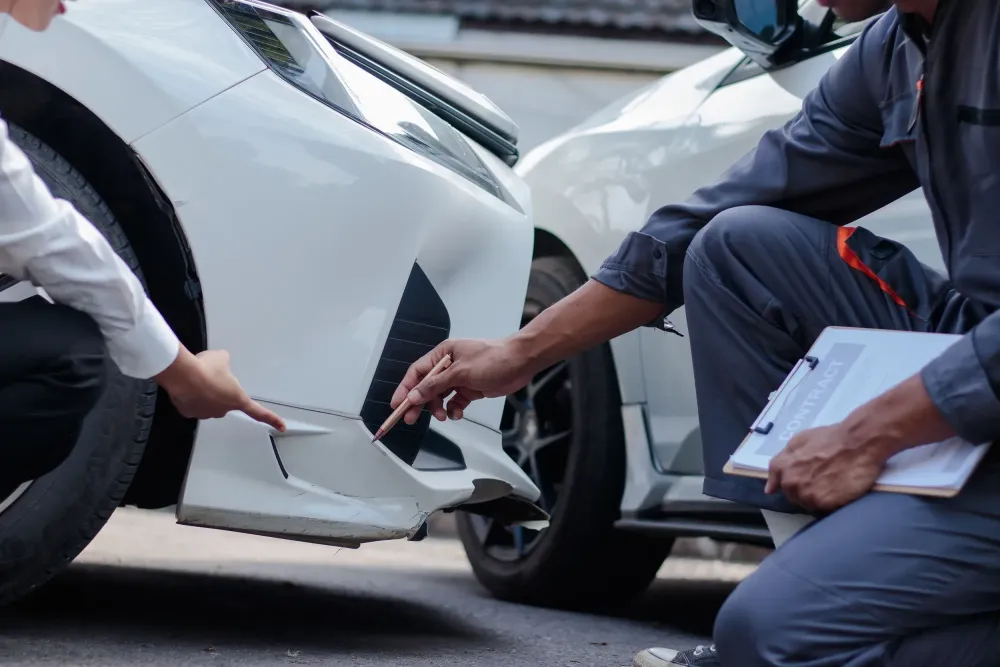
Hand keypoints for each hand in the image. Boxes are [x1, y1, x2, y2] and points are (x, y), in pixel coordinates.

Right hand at [155, 347, 285, 431]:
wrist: (182, 375)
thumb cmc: (207, 367)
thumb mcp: (222, 358)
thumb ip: (226, 363)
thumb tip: (221, 362)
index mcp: (237, 399)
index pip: (257, 411)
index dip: (271, 418)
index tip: (282, 427)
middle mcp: (222, 410)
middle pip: (224, 401)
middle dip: (218, 391)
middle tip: (210, 376)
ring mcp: (205, 413)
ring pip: (206, 402)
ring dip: (202, 393)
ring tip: (195, 379)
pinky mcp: (188, 413)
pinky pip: (191, 404)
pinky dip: (189, 396)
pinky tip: (185, 386)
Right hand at [391, 338, 536, 424]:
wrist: (521, 362)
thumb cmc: (494, 358)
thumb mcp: (460, 372)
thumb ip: (436, 385)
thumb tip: (415, 395)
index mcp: (443, 354)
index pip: (417, 372)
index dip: (405, 388)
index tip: (397, 405)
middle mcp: (449, 365)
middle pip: (426, 386)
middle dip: (419, 403)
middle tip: (410, 419)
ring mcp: (460, 378)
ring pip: (440, 396)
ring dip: (438, 408)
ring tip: (442, 416)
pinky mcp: (471, 389)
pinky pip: (455, 402)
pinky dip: (454, 409)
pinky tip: (457, 414)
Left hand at [764, 422, 886, 512]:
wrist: (859, 442)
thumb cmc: (830, 438)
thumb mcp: (798, 441)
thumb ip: (780, 463)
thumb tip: (769, 489)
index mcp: (783, 468)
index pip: (780, 485)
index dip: (794, 481)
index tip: (806, 478)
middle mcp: (791, 484)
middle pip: (794, 497)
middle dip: (805, 490)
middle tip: (823, 478)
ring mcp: (808, 495)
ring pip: (809, 505)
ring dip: (818, 498)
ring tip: (833, 484)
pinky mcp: (825, 504)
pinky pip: (825, 510)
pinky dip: (832, 503)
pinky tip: (840, 490)